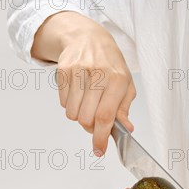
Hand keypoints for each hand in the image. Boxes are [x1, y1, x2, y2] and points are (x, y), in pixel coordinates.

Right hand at [32, 12, 135, 153]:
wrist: (88, 38)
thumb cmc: (110, 65)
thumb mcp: (125, 85)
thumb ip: (124, 109)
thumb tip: (126, 128)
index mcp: (117, 79)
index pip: (105, 116)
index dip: (101, 137)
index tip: (99, 151)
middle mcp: (98, 74)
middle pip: (86, 119)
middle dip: (90, 127)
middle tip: (94, 120)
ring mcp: (78, 71)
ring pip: (72, 114)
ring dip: (79, 115)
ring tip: (86, 103)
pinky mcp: (63, 71)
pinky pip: (63, 103)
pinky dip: (70, 104)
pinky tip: (78, 92)